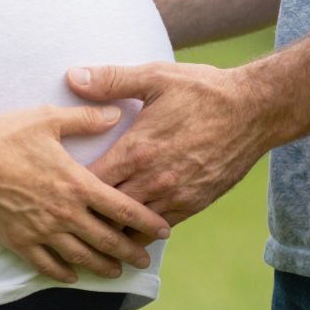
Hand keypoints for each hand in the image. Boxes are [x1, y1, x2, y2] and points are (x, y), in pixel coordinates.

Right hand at [0, 104, 172, 283]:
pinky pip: (47, 265)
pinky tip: (74, 275)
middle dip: (130, 251)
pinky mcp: (19, 241)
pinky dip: (64, 273)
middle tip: (146, 260)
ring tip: (116, 271)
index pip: (121, 207)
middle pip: (107, 239)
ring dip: (102, 266)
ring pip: (81, 257)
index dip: (146, 220)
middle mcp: (64, 212)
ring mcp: (41, 230)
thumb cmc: (6, 135)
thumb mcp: (49, 119)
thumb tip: (115, 114)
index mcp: (76, 182)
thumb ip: (86, 118)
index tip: (164, 229)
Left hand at [71, 61, 272, 225]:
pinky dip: (140, 231)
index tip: (56, 187)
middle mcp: (153, 180)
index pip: (90, 182)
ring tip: (90, 233)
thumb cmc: (203, 90)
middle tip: (65, 217)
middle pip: (106, 212)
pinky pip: (158, 229)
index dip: (70, 188)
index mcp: (137, 150)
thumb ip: (111, 80)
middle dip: (86, 215)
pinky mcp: (193, 205)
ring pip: (131, 227)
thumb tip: (72, 76)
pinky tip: (127, 231)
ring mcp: (174, 197)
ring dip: (112, 229)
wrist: (254, 110)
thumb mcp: (156, 76)